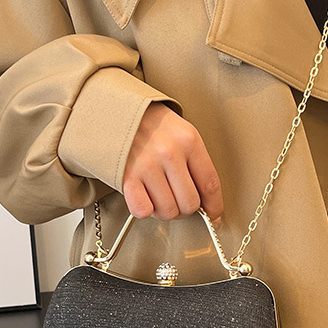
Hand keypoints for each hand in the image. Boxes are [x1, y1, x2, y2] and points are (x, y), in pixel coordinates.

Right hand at [122, 102, 222, 226]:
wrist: (113, 111)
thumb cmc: (149, 124)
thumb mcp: (180, 132)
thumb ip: (194, 163)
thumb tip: (206, 201)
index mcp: (189, 140)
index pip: (210, 184)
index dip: (214, 207)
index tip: (213, 216)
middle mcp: (170, 152)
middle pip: (189, 203)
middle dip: (185, 210)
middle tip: (178, 202)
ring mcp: (147, 165)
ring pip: (168, 210)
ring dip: (164, 211)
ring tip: (158, 198)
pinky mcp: (127, 176)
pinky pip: (143, 210)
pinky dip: (145, 210)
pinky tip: (144, 197)